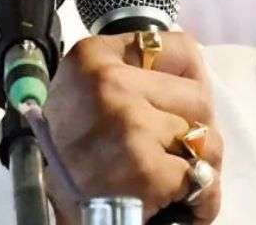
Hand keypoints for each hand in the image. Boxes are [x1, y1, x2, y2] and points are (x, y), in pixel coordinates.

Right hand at [43, 33, 222, 223]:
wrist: (50, 205)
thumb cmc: (73, 148)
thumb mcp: (88, 89)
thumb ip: (133, 71)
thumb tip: (197, 73)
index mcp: (94, 56)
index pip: (183, 49)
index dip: (189, 83)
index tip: (178, 104)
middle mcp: (108, 82)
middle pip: (199, 96)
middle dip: (195, 128)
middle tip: (173, 149)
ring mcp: (128, 123)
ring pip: (205, 137)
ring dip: (198, 163)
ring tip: (171, 174)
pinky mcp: (144, 167)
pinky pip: (202, 177)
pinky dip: (200, 198)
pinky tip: (180, 201)